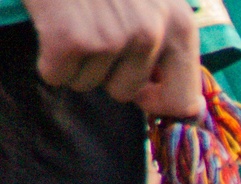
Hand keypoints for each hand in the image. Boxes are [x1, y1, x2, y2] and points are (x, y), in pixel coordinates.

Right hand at [26, 0, 199, 115]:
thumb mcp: (155, 0)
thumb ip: (170, 45)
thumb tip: (182, 107)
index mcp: (180, 27)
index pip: (183, 102)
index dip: (157, 102)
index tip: (141, 91)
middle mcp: (152, 34)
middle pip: (126, 94)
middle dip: (106, 71)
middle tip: (94, 30)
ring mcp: (112, 38)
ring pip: (89, 85)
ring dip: (76, 61)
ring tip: (75, 19)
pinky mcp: (72, 39)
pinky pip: (56, 76)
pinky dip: (48, 59)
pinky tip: (52, 26)